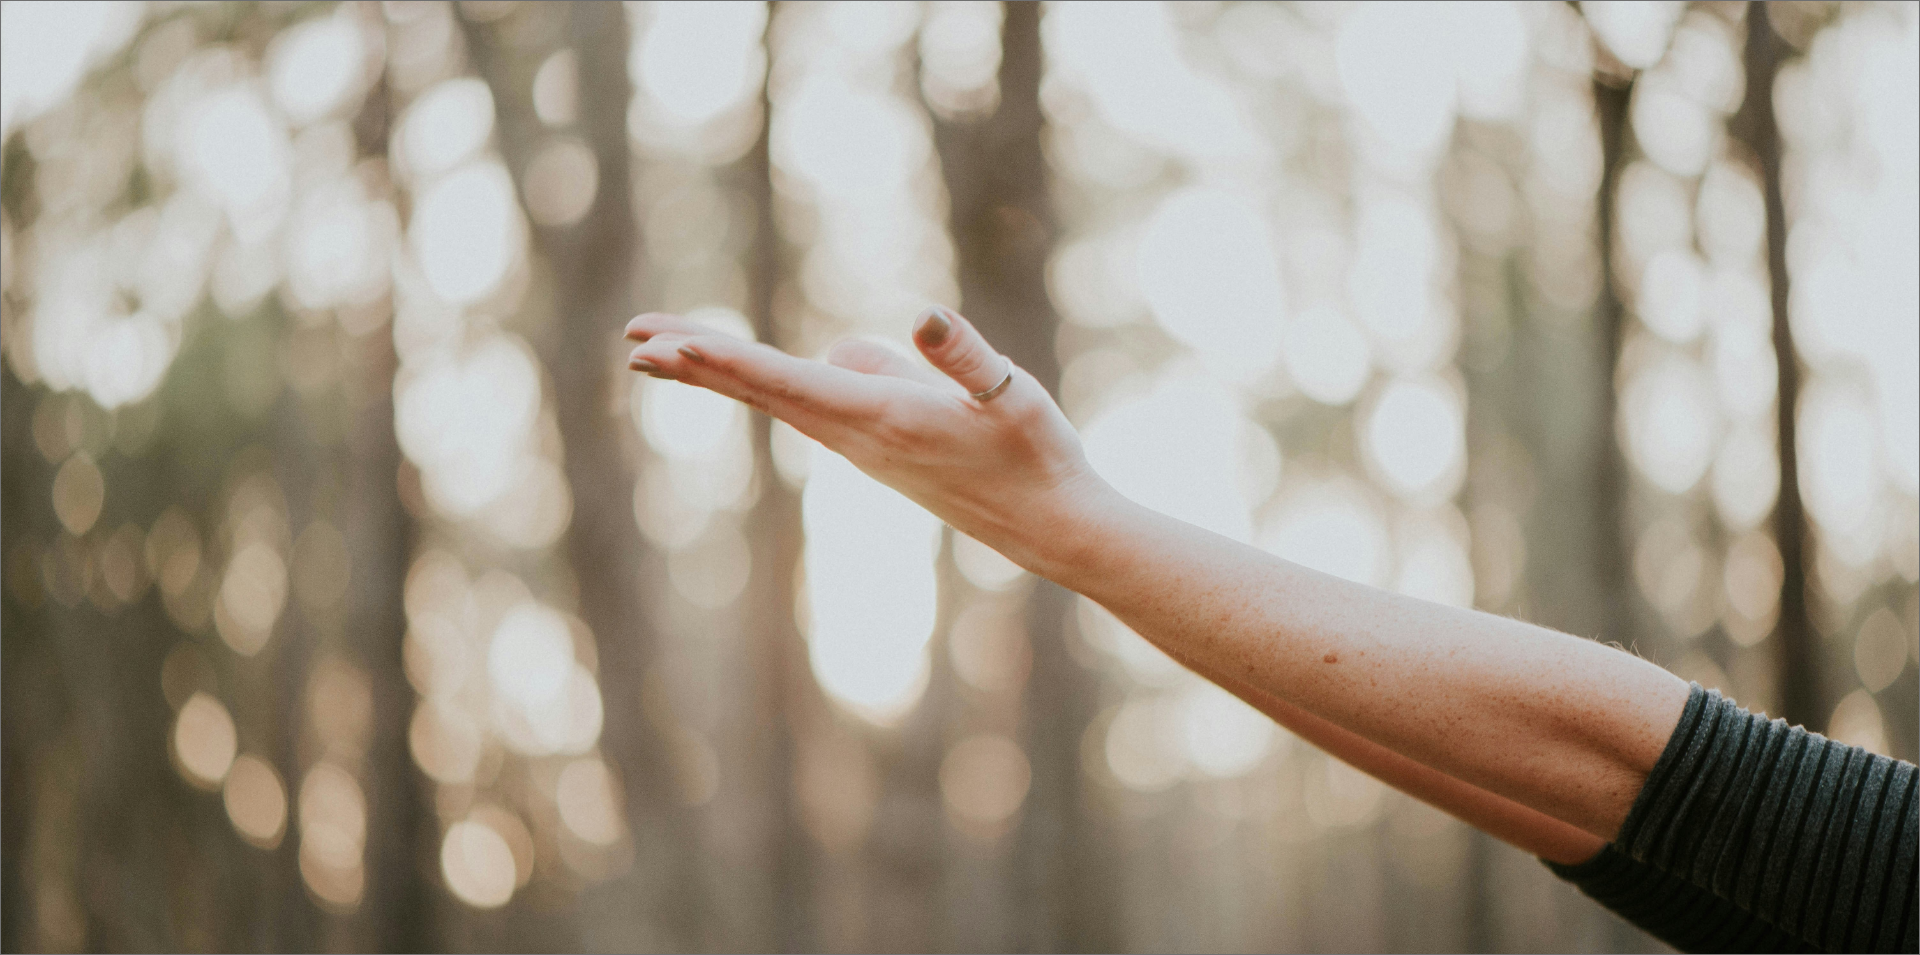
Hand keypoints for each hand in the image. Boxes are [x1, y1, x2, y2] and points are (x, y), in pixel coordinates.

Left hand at [623, 306, 1113, 572]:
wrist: (1052, 527)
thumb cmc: (1038, 457)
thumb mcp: (1012, 395)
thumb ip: (965, 357)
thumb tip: (921, 317)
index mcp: (883, 417)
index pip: (787, 382)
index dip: (724, 360)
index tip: (667, 346)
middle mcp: (858, 436)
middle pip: (761, 391)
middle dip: (696, 363)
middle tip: (633, 341)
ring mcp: (863, 446)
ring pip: (777, 398)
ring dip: (719, 372)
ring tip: (665, 349)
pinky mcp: (876, 447)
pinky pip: (804, 405)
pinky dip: (761, 384)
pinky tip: (754, 372)